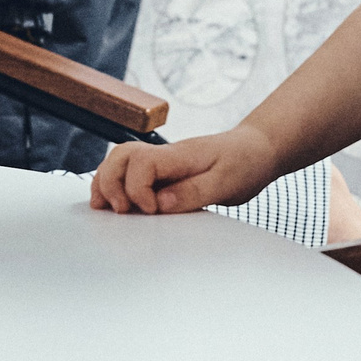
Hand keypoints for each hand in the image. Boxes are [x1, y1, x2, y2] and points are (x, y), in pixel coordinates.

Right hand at [90, 126, 280, 215]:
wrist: (257, 149)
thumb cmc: (245, 163)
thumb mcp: (227, 183)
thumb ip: (193, 193)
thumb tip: (160, 203)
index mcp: (179, 155)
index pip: (141, 163)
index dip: (137, 189)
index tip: (150, 210)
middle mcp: (164, 154)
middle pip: (120, 156)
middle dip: (110, 183)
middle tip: (119, 211)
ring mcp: (161, 161)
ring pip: (119, 161)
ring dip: (106, 182)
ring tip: (103, 208)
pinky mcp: (162, 171)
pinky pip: (130, 171)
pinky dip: (116, 184)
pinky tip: (115, 203)